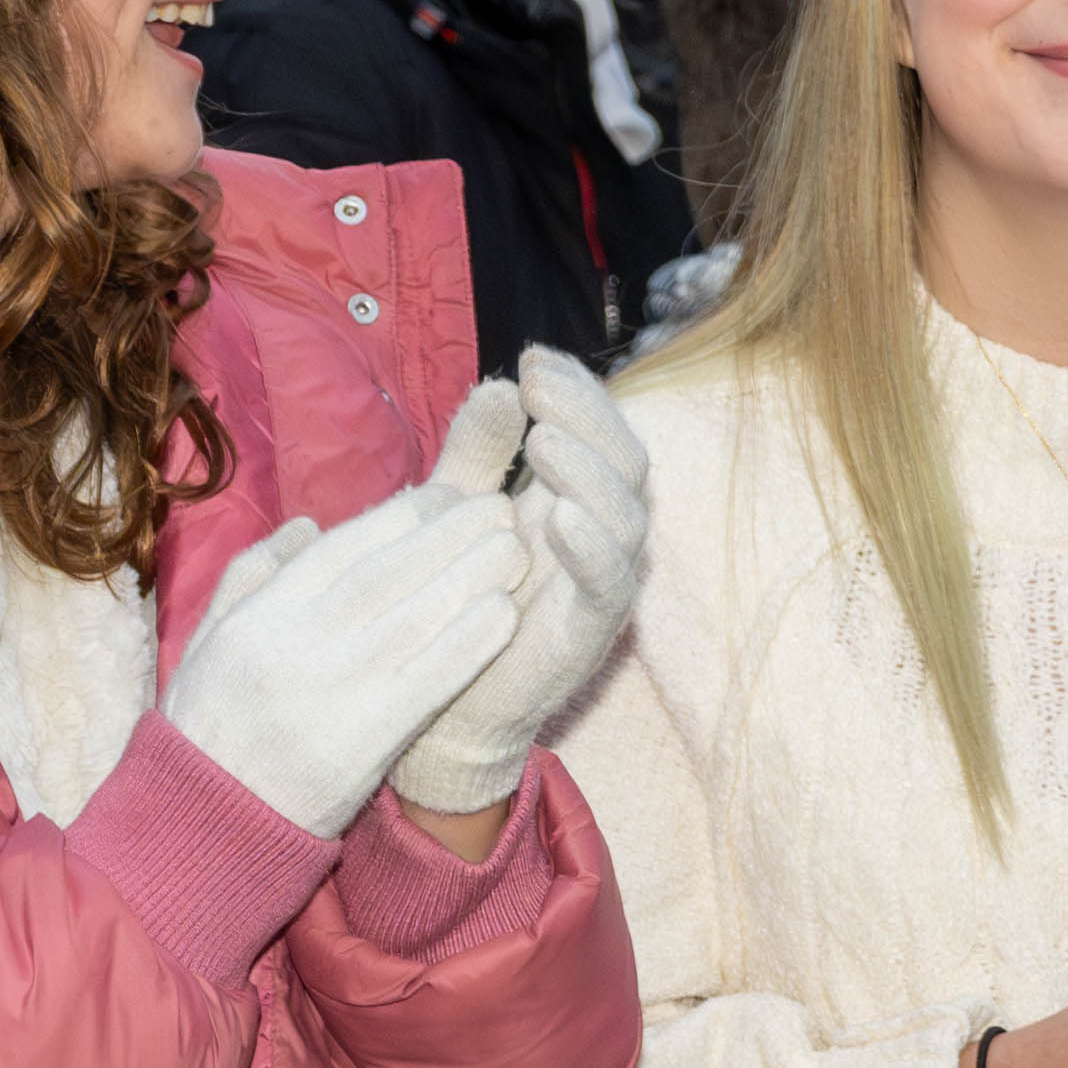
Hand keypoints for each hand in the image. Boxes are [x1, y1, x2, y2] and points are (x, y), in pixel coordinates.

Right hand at [157, 478, 536, 844]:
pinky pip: (428, 680)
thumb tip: (308, 526)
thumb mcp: (209, 644)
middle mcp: (290, 645)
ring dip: (474, 577)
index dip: (402, 516)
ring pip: (413, 618)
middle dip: (449, 533)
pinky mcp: (363, 740)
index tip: (449, 495)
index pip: (339, 549)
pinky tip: (507, 614)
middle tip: (501, 507)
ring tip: (518, 549)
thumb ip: (252, 578)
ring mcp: (328, 692)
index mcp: (254, 618)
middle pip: (384, 572)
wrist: (206, 824)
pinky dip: (471, 643)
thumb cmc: (212, 729)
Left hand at [390, 351, 646, 819]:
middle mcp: (601, 537)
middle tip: (541, 385)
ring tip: (547, 442)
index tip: (532, 358)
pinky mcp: (590, 632)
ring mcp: (602, 584)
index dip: (575, 392)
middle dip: (588, 417)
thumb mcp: (457, 515)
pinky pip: (609, 584)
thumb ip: (478, 455)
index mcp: (575, 501)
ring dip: (591, 475)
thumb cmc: (452, 605)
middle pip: (624, 462)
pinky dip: (593, 549)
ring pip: (627, 516)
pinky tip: (562, 518)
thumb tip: (498, 383)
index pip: (596, 432)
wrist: (439, 708)